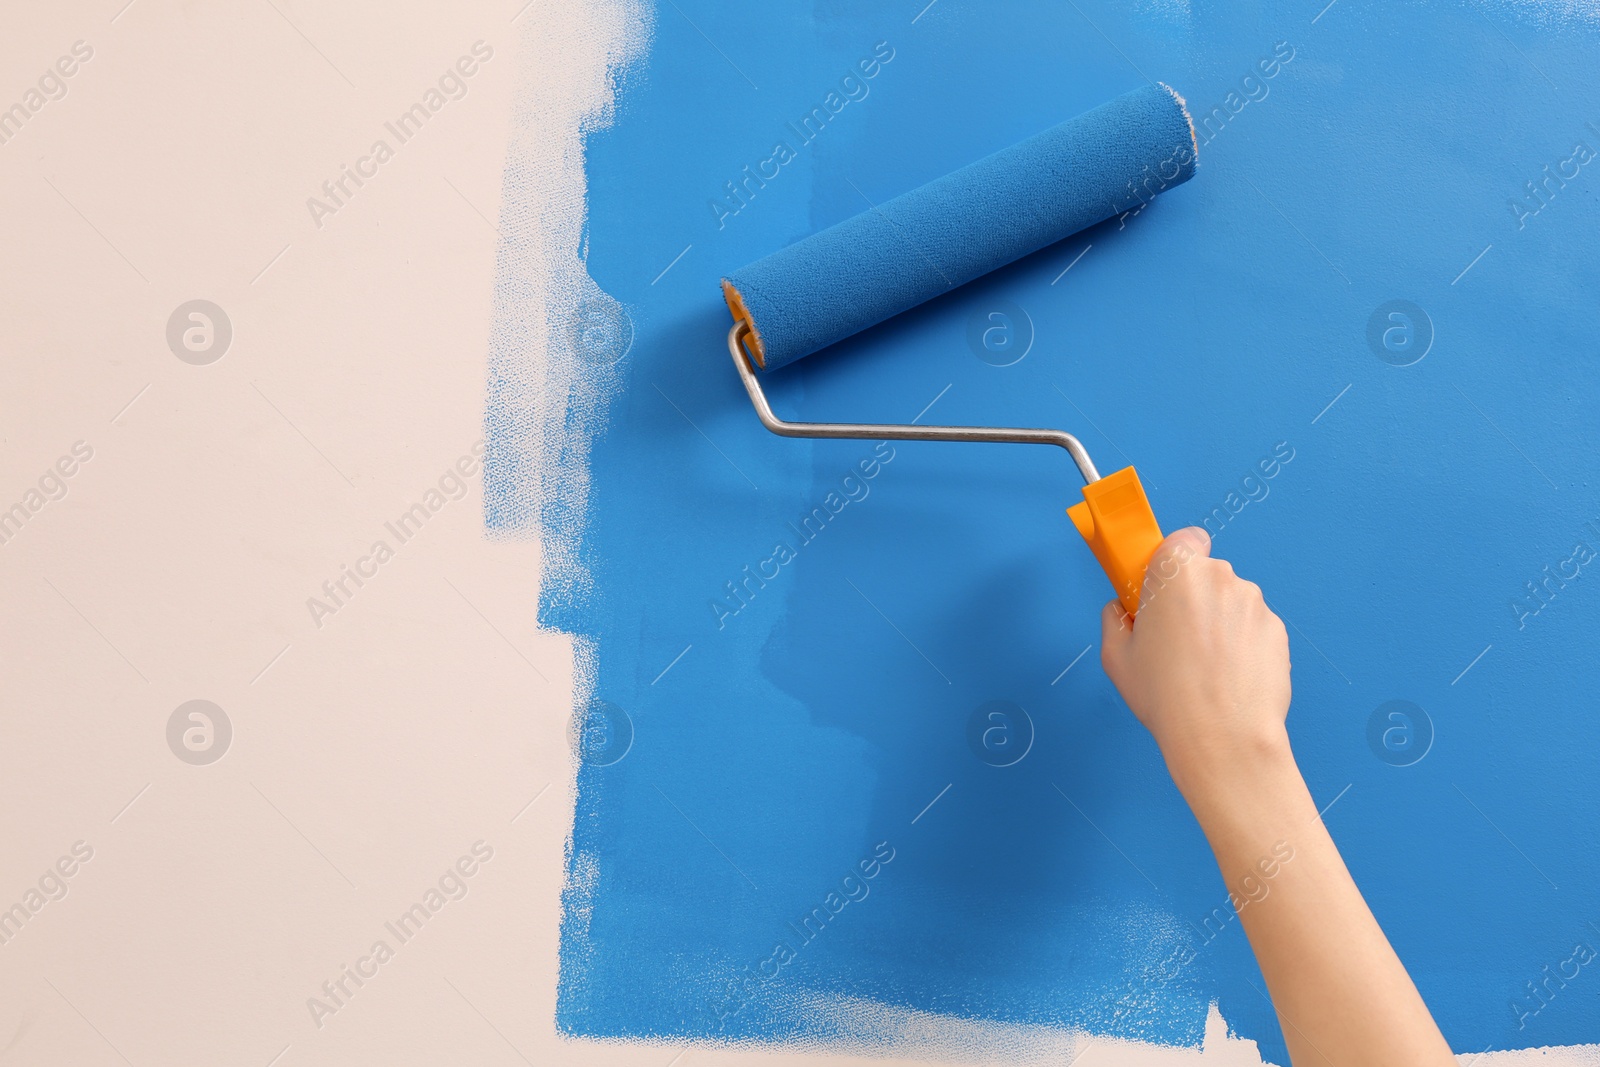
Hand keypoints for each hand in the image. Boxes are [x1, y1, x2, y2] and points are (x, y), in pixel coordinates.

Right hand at [1099, 527, 1292, 803]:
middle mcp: (1220, 577)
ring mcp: (1254, 603)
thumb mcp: (1115, 657)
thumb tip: (1122, 611)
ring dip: (1218, 623)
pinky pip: (1252, 628)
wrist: (1224, 736)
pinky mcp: (1277, 630)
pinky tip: (1227, 677)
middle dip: (1192, 598)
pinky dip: (1242, 645)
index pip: (1182, 539)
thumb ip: (1115, 619)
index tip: (1161, 587)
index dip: (1172, 562)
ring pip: (1230, 603)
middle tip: (1174, 639)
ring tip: (1203, 667)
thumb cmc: (1167, 696)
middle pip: (1205, 575)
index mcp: (1176, 571)